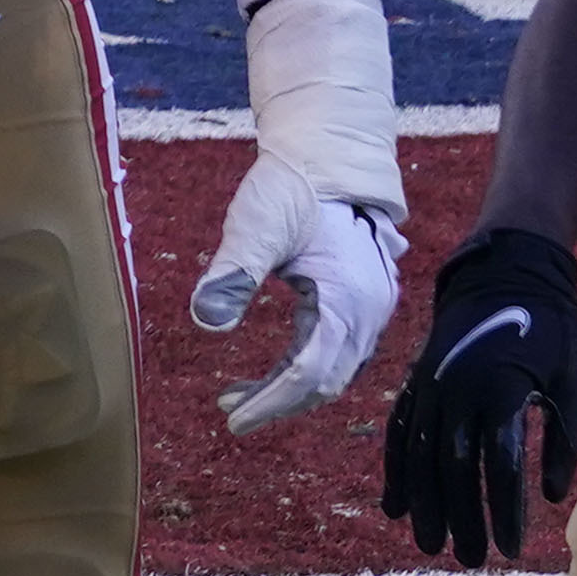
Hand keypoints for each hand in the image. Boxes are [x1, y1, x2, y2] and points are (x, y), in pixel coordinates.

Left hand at [194, 0, 408, 433]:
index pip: (309, 373)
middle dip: (278, 402)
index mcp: (348, 301)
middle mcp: (369, 313)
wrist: (328, 156)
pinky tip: (271, 369)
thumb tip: (205, 322)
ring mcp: (371, 308)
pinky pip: (336, 350)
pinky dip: (303, 366)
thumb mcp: (256, 224)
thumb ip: (232, 272)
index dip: (272, 403)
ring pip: (333, 368)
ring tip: (235, 393)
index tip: (233, 420)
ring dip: (288, 387)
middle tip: (230, 410)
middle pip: (325, 380)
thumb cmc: (291, 187)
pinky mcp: (362, 301)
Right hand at [381, 228, 576, 565]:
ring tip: (430, 544)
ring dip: (423, 503)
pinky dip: (395, 470)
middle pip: (451, 468)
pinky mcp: (418, 380)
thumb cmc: (553, 330)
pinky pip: (400, 432)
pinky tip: (395, 506)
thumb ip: (563, 439)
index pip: (498, 466)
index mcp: (500, 390)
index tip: (512, 548)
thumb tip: (551, 497)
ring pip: (418, 454)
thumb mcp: (574, 381)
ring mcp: (430, 384)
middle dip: (459, 517)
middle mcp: (456, 389)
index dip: (503, 511)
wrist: (506, 271)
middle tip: (468, 560)